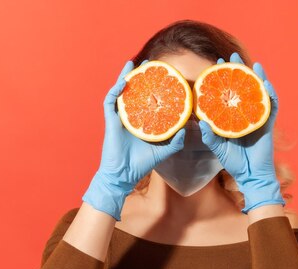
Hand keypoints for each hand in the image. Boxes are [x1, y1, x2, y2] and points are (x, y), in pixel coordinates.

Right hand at [82, 59, 185, 220]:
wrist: (123, 176)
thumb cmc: (141, 164)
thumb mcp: (163, 151)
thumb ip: (175, 141)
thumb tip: (187, 128)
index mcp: (141, 121)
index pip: (147, 100)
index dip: (153, 87)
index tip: (164, 75)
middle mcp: (129, 117)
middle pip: (134, 92)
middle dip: (140, 76)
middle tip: (149, 62)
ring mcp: (119, 118)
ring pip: (120, 92)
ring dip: (125, 77)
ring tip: (133, 64)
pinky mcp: (110, 122)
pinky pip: (110, 102)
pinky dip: (115, 91)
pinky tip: (123, 82)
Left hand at [198, 52, 284, 212]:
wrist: (251, 176)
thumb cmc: (234, 163)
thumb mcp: (218, 148)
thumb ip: (210, 136)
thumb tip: (200, 122)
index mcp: (233, 117)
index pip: (228, 93)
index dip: (223, 79)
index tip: (215, 65)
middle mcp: (245, 114)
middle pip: (243, 87)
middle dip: (239, 71)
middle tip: (232, 55)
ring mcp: (258, 118)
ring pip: (259, 93)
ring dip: (257, 77)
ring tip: (252, 63)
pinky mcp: (268, 125)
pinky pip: (271, 106)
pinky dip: (269, 94)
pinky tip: (266, 83)